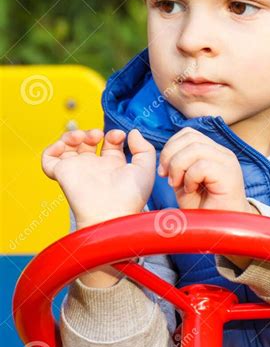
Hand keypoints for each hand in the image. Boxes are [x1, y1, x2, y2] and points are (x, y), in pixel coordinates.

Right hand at [41, 128, 155, 227]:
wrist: (110, 214)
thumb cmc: (130, 197)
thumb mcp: (145, 169)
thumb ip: (143, 148)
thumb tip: (132, 132)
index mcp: (114, 167)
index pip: (110, 144)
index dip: (113, 135)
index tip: (119, 136)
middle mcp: (95, 168)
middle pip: (88, 143)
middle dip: (93, 132)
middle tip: (99, 135)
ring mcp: (78, 170)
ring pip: (68, 147)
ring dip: (73, 135)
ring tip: (84, 137)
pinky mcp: (62, 173)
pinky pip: (48, 159)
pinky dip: (52, 148)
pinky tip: (66, 145)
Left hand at [158, 127, 259, 269]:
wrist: (222, 231)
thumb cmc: (203, 209)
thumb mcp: (184, 182)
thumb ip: (177, 165)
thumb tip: (162, 152)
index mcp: (212, 151)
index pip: (188, 134)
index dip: (170, 147)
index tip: (163, 171)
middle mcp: (222, 153)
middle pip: (189, 137)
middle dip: (170, 156)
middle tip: (167, 178)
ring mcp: (228, 162)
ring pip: (195, 148)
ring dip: (179, 167)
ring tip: (179, 185)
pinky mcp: (230, 175)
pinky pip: (202, 166)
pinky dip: (190, 178)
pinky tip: (191, 190)